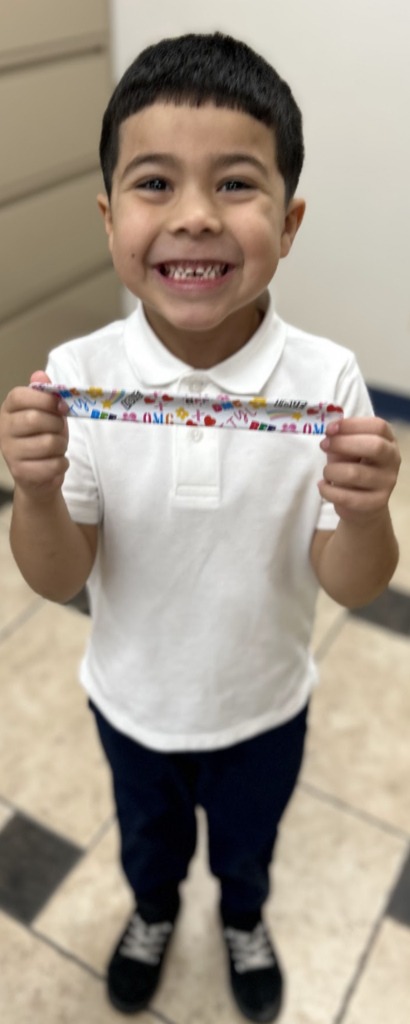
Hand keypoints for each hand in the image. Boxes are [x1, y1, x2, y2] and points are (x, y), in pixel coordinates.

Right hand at [0, 370, 69, 500]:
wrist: (37, 475)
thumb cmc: (42, 437)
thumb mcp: (46, 413)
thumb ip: (45, 394)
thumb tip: (40, 374)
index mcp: (8, 409)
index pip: (20, 396)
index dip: (45, 399)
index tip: (61, 406)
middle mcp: (3, 429)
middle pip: (35, 419)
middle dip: (57, 425)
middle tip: (59, 430)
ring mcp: (9, 452)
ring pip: (48, 443)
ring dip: (61, 445)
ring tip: (57, 448)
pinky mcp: (20, 472)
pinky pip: (53, 464)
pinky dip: (62, 463)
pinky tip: (55, 463)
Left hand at [318, 417, 400, 522]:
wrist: (363, 506)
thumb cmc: (354, 469)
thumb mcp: (347, 451)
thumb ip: (341, 440)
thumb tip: (330, 433)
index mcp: (388, 441)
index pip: (378, 426)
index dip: (352, 424)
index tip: (330, 428)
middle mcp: (393, 460)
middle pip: (375, 446)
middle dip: (343, 443)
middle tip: (324, 445)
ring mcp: (387, 483)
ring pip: (354, 473)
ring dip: (331, 471)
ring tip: (327, 472)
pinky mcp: (376, 503)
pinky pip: (346, 496)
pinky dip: (327, 490)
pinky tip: (323, 486)